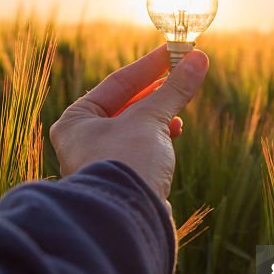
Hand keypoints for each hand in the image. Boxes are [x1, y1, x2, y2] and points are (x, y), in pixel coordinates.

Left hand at [49, 44, 208, 202]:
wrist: (127, 221)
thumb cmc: (126, 164)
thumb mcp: (151, 119)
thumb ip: (174, 89)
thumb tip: (197, 59)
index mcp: (76, 121)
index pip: (116, 83)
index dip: (149, 66)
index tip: (175, 51)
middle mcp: (83, 141)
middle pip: (126, 105)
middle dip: (157, 91)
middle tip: (184, 72)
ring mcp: (101, 163)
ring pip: (135, 128)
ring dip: (159, 115)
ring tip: (180, 106)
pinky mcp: (121, 180)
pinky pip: (140, 150)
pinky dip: (158, 139)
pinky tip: (173, 134)